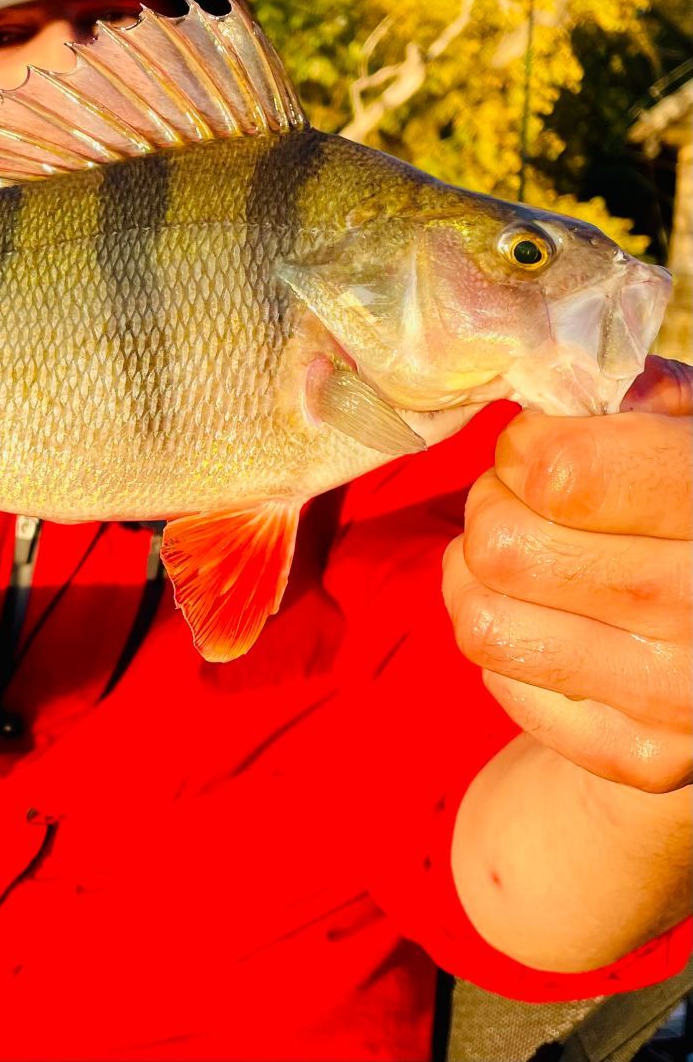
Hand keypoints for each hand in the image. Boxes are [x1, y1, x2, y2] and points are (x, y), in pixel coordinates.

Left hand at [444, 356, 692, 793]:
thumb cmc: (692, 507)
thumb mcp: (689, 430)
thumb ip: (639, 396)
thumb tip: (552, 386)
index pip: (558, 472)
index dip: (523, 449)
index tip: (539, 453)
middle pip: (503, 546)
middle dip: (491, 510)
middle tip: (522, 507)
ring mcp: (685, 695)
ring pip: (483, 619)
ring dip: (475, 577)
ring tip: (519, 562)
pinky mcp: (645, 758)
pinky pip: (499, 680)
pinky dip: (505, 644)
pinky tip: (552, 625)